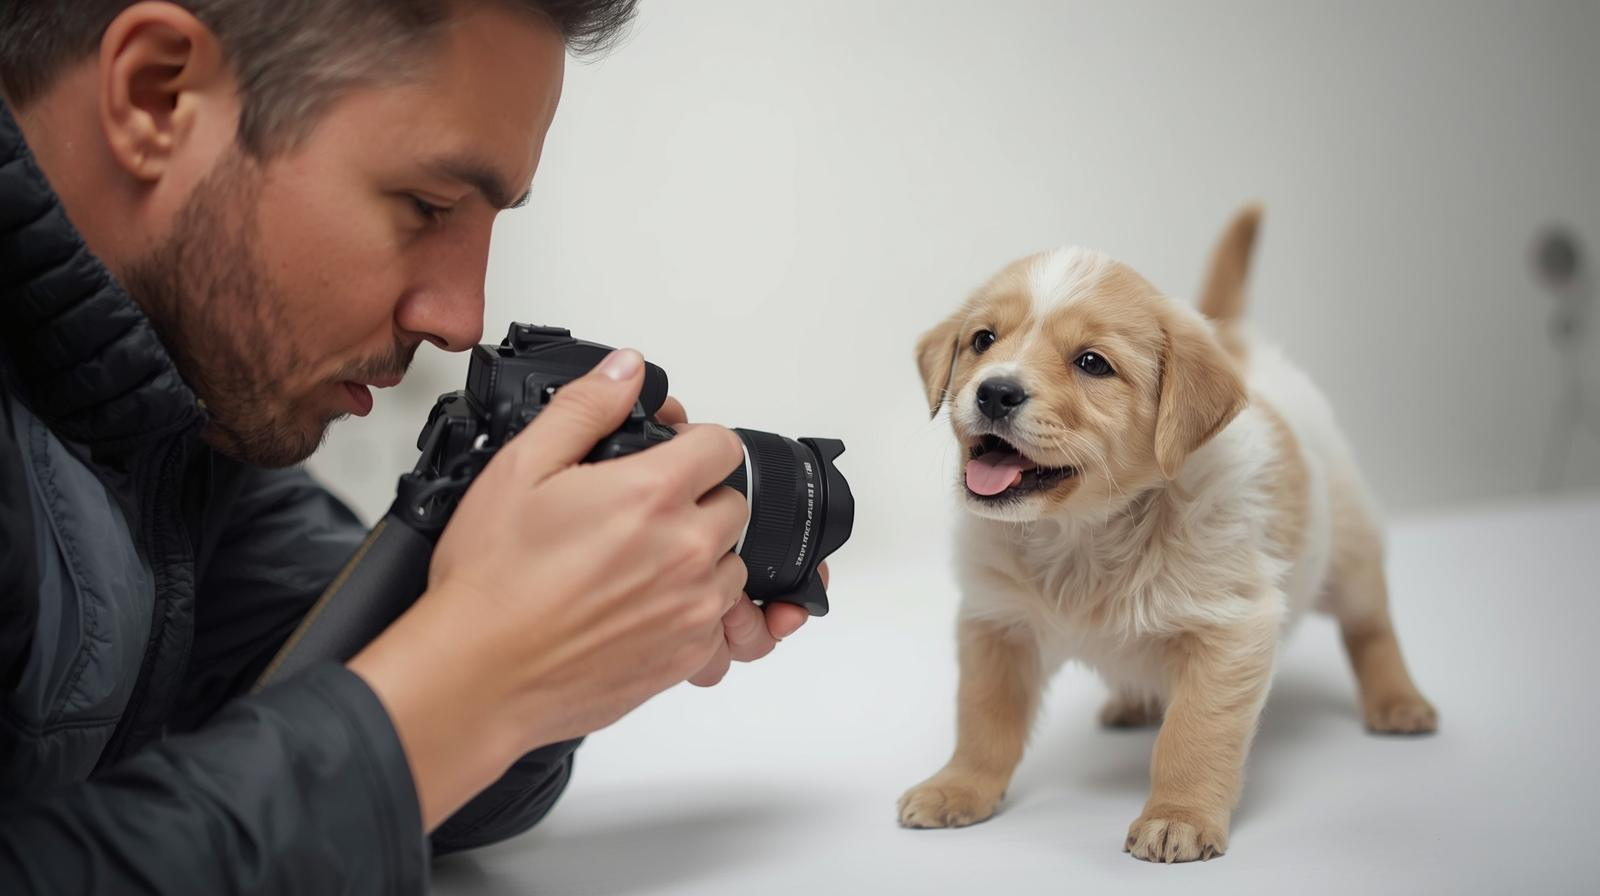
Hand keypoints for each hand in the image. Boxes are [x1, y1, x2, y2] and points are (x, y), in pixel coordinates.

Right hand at [350, 353, 748, 828]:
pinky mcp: (685, 658)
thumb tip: (626, 371)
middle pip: (732, 506)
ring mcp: (692, 609)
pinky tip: (639, 611)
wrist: (476, 677)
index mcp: (652, 496)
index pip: (722, 447)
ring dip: (698, 561)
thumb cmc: (492, 582)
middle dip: (696, 502)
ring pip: (730, 567)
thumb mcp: (521, 468)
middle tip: (639, 516)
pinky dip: (691, 615)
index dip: (693, 444)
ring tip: (636, 567)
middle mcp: (686, 552)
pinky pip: (717, 626)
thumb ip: (586, 409)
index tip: (668, 456)